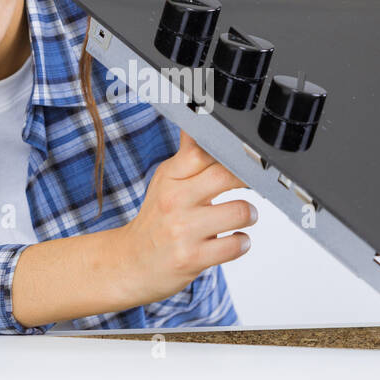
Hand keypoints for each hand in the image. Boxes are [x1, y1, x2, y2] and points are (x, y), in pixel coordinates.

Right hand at [115, 129, 256, 307]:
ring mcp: (183, 229)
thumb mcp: (166, 181)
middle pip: (227, 175)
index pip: (205, 149)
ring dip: (248, 215)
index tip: (243, 158)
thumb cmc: (155, 221)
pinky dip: (241, 243)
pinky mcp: (192, 257)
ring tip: (240, 217)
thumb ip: (189, 154)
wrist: (130, 263)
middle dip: (248, 180)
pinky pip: (236, 245)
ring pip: (240, 211)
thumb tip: (201, 115)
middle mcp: (174, 199)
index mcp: (170, 175)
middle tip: (249, 186)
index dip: (232, 151)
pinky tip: (232, 240)